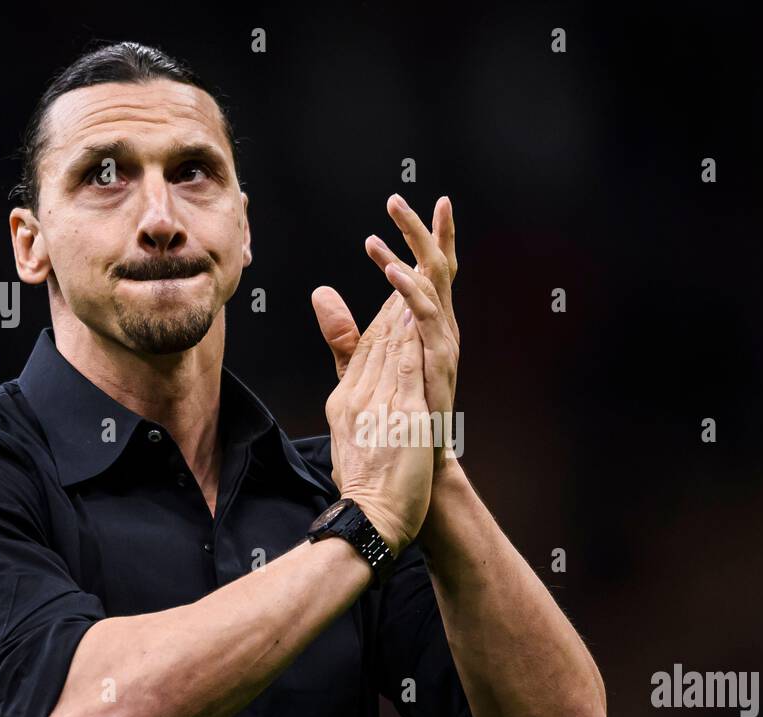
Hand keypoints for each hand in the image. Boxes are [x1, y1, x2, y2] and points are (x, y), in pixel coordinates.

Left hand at [312, 194, 459, 475]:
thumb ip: (343, 331)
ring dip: (413, 246)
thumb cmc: (393, 424)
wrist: (412, 471)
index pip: (418, 274)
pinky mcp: (438, 365)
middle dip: (420, 231)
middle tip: (398, 198)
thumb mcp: (359, 366)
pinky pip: (426, 319)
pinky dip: (410, 291)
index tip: (392, 211)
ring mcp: (440, 347)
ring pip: (433, 283)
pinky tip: (392, 269)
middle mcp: (436, 332)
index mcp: (422, 330)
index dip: (410, 240)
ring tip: (394, 216)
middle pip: (433, 269)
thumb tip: (321, 294)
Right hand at [322, 289, 434, 555]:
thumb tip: (349, 404)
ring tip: (417, 271)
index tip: (396, 288)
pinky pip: (405, 367)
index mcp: (346, 401)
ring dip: (403, 305)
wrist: (370, 520)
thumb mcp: (353, 437)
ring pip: (390, 344)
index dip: (381, 315)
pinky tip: (419, 312)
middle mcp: (358, 397)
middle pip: (376, 338)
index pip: (365, 349)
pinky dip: (410, 337)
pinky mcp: (400, 416)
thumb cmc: (367, 487)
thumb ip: (353, 418)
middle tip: (408, 260)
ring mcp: (378, 404)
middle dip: (393, 297)